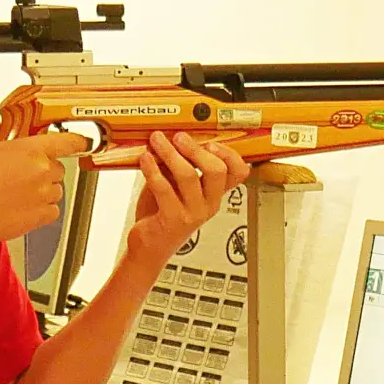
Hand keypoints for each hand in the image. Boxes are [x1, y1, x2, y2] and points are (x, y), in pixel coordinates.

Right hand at [0, 119, 90, 243]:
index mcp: (32, 150)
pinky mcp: (42, 216)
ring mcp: (45, 195)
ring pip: (56, 189)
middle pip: (57, 167)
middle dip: (43, 169)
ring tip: (18, 191)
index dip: (76, 141)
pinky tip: (23, 206)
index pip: (67, 142)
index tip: (81, 142)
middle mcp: (43, 172)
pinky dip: (42, 208)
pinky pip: (52, 210)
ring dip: (43, 188)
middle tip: (21, 172)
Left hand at [128, 132, 248, 259]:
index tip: (210, 142)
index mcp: (214, 194)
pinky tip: (145, 159)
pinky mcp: (174, 220)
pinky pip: (164, 188)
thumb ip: (179, 165)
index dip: (229, 154)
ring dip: (170, 153)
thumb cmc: (161, 214)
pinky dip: (152, 169)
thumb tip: (172, 139)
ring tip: (157, 142)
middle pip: (216, 170)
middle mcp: (209, 204)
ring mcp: (193, 213)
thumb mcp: (175, 185)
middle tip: (178, 137)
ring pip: (188, 176)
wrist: (149, 246)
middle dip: (195, 149)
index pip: (238, 172)